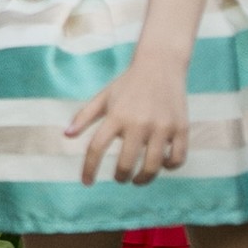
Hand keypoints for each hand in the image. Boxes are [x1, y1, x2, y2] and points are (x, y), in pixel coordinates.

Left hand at [67, 56, 189, 186]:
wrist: (161, 65)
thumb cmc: (128, 84)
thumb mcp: (104, 97)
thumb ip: (84, 116)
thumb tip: (66, 135)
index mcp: (116, 115)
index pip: (96, 148)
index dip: (88, 169)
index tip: (86, 183)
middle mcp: (138, 122)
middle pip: (126, 164)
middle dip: (121, 177)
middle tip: (120, 178)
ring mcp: (162, 126)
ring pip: (153, 166)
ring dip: (143, 179)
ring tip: (138, 179)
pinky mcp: (181, 128)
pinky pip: (177, 158)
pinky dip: (169, 167)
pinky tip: (162, 164)